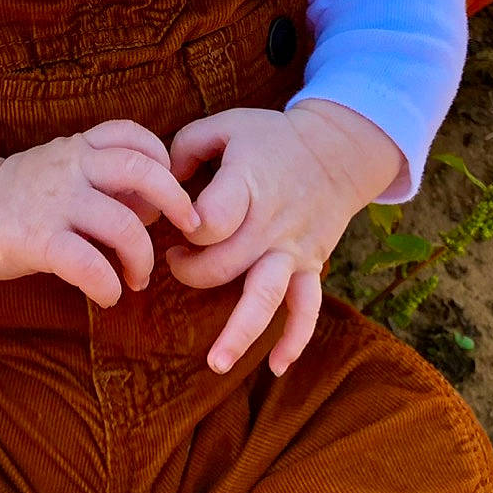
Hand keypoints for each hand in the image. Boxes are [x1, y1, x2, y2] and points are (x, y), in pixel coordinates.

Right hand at [0, 120, 200, 305]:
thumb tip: (158, 206)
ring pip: (124, 226)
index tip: (170, 187)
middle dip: (177, 202)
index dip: (162, 158)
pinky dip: (109, 285)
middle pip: (142, 171)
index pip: (131, 135)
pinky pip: (90, 265)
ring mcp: (54, 202)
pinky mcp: (37, 240)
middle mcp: (69, 167)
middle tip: (190, 228)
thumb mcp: (62, 169)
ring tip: (137, 278)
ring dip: (142, 260)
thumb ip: (105, 178)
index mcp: (77, 148)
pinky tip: (108, 295)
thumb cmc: (25, 197)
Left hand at [166, 100, 402, 376]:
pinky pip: (307, 308)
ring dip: (241, 332)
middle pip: (224, 264)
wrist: (336, 151)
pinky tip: (275, 366)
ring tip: (216, 364)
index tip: (176, 221)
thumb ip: (183, 147)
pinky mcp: (310, 266)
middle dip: (190, 272)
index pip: (211, 220)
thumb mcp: (226, 126)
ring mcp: (292, 249)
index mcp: (248, 185)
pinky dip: (295, 339)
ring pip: (267, 296)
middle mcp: (270, 222)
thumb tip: (157, 184)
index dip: (186, 227)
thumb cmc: (270, 139)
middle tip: (175, 262)